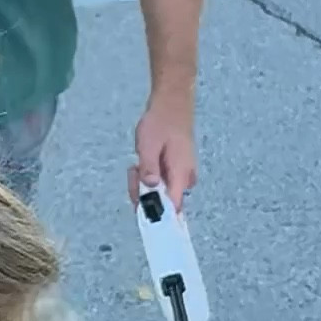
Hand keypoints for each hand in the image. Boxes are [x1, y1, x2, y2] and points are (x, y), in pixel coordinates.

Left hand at [130, 87, 197, 207]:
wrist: (172, 105)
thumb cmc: (162, 122)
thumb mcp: (148, 145)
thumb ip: (149, 168)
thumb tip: (150, 188)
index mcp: (181, 174)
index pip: (172, 208)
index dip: (157, 215)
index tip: (141, 214)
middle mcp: (186, 179)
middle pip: (163, 202)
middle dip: (143, 193)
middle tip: (134, 171)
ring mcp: (182, 176)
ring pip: (160, 193)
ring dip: (144, 184)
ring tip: (138, 163)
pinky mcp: (177, 172)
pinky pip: (161, 183)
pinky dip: (149, 177)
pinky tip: (144, 163)